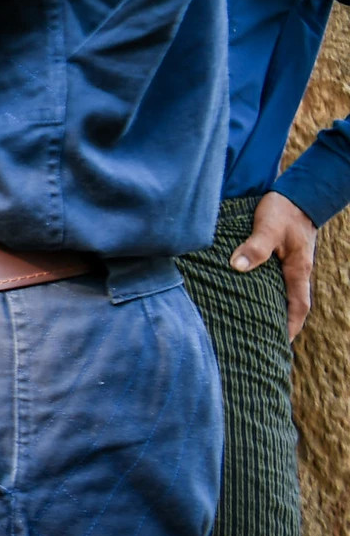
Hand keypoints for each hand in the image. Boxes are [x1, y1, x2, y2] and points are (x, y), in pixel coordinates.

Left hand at [229, 191, 317, 338]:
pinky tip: (248, 293)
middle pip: (291, 304)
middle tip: (262, 339)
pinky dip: (265, 290)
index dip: (291, 325)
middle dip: (280, 323)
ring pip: (282, 292)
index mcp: (298, 269)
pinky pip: (275, 279)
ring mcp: (290, 263)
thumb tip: (236, 266)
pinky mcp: (281, 255)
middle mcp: (296, 270)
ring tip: (252, 322)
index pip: (299, 306)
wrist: (297, 193)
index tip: (281, 342)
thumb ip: (255, 246)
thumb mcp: (268, 227)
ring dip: (271, 306)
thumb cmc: (283, 210)